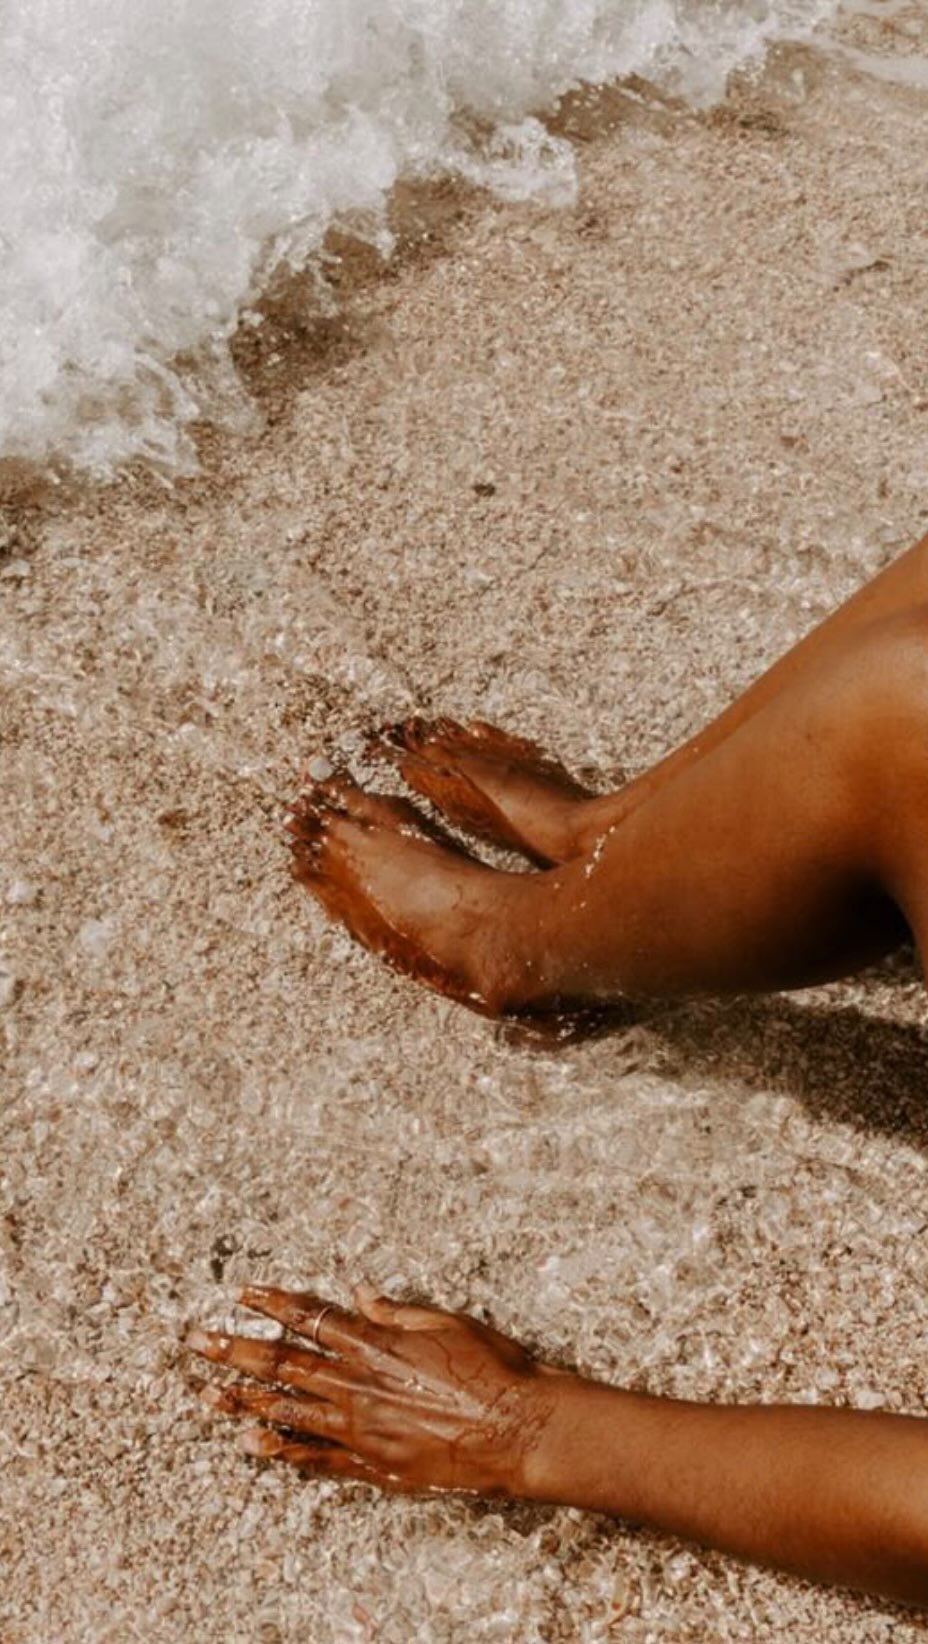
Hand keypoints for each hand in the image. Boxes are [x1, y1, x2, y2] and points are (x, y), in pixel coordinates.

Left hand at [188, 1283, 565, 1497]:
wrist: (518, 1428)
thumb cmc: (491, 1369)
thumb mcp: (445, 1324)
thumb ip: (396, 1312)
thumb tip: (361, 1294)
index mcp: (377, 1343)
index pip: (311, 1318)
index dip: (274, 1303)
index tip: (242, 1293)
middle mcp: (360, 1384)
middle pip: (284, 1364)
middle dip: (236, 1350)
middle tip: (198, 1342)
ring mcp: (363, 1427)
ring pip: (289, 1410)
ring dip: (244, 1399)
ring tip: (207, 1392)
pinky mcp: (375, 1463)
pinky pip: (317, 1457)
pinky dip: (282, 1448)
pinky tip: (252, 1443)